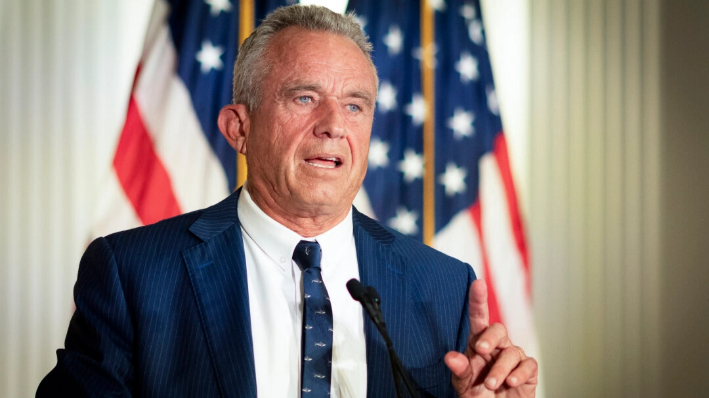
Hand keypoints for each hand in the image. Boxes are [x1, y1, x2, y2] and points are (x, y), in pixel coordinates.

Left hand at [444, 279, 537, 396]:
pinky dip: (519, 374)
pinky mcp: (528, 371)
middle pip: (498, 329)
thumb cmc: (478, 395)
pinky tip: (511, 382)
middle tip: (481, 349)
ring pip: (512, 351)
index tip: (477, 284)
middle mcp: (497, 347)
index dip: (478, 300)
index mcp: (478, 344)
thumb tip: (450, 357)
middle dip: (490, 337)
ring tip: (492, 385)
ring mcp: (513, 358)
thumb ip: (459, 371)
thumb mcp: (464, 385)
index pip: (478, 318)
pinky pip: (528, 365)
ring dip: (500, 369)